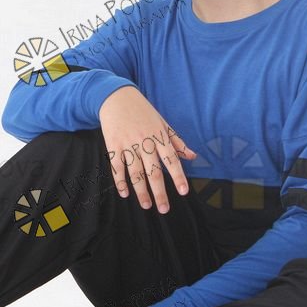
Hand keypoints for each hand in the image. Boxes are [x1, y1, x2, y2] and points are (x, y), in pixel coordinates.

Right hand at [97, 87, 197, 212]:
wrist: (117, 97)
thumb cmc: (143, 111)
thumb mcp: (162, 123)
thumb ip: (177, 141)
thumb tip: (193, 156)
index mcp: (159, 136)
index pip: (172, 160)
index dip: (178, 176)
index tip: (184, 192)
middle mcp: (145, 142)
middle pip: (153, 171)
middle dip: (159, 192)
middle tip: (164, 209)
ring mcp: (128, 144)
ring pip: (135, 172)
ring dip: (141, 191)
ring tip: (147, 205)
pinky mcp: (113, 145)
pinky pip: (117, 167)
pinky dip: (121, 181)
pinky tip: (125, 193)